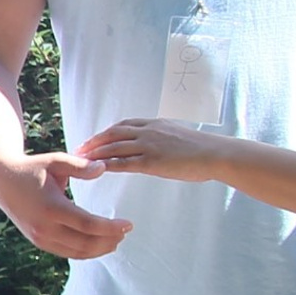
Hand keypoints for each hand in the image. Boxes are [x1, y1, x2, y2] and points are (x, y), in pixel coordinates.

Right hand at [0, 151, 131, 259]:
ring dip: (99, 249)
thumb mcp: (56, 161)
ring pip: (76, 252)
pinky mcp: (38, 241)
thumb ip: (80, 166)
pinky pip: (66, 252)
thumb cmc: (32, 169)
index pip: (88, 225)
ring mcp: (40, 237)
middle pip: (85, 243)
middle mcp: (45, 227)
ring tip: (115, 240)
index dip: (111, 227)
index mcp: (52, 207)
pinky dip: (84, 252)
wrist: (2, 182)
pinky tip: (97, 244)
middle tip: (124, 232)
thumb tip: (103, 168)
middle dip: (109, 240)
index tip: (128, 224)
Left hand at [78, 117, 234, 183]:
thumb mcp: (178, 137)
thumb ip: (162, 139)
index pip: (123, 125)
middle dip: (94, 141)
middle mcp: (149, 131)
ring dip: (94, 153)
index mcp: (155, 124)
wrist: (217, 154)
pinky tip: (96, 170)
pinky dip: (107, 165)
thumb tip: (155, 147)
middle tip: (78, 149)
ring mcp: (149, 145)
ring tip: (80, 160)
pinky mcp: (151, 161)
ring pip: (114, 147)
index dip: (106, 132)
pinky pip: (123, 162)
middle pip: (113, 133)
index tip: (93, 139)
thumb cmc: (203, 150)